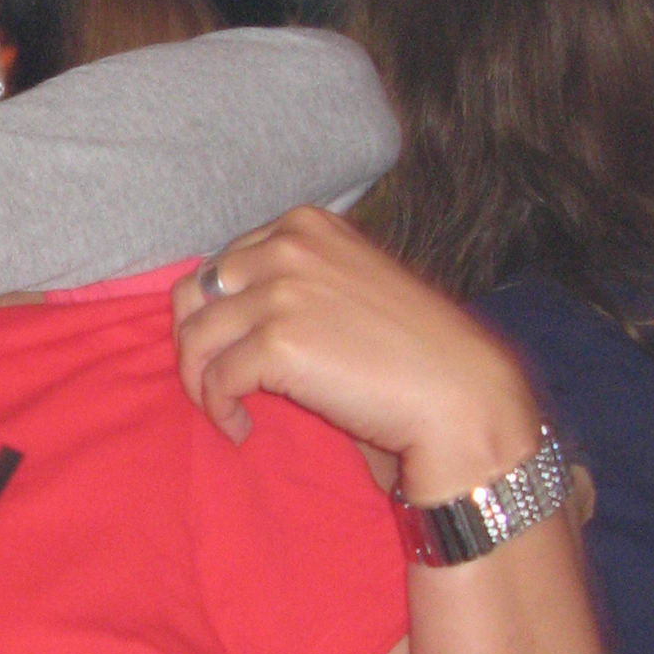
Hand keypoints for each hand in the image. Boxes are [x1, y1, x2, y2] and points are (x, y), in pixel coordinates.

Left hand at [172, 208, 542, 502]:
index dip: (215, 310)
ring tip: (227, 410)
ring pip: (197, 338)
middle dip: (197, 341)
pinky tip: (241, 429)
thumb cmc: (410, 350)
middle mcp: (289, 247)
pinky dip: (219, 409)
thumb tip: (230, 311)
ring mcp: (281, 292)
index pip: (223, 261)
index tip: (228, 346)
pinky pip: (216, 379)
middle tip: (214, 380)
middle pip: (195, 293)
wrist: (457, 393)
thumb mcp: (350, 283)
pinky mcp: (276, 343)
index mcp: (306, 225)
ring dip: (202, 382)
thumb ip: (296, 279)